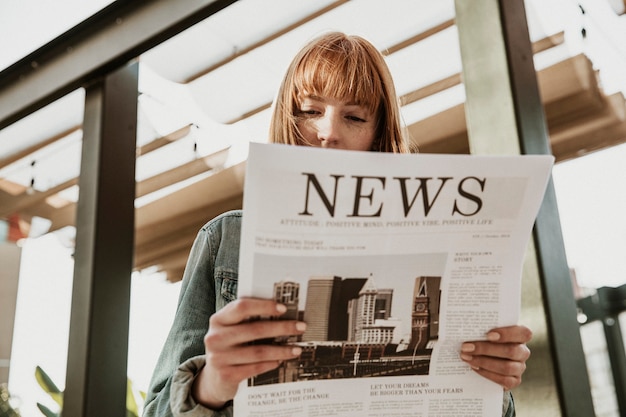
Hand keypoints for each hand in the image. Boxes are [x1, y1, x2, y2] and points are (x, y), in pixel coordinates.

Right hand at [192, 298, 306, 408]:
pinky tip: (280, 360)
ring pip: (258, 351)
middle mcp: (215, 337)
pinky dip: (271, 363)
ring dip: (281, 349)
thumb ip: (247, 320)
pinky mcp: (226, 375)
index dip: (264, 306)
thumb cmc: (229, 347)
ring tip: (296, 349)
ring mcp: (219, 357)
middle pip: (255, 329)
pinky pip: (255, 367)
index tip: (284, 308)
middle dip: (282, 327)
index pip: (241, 307)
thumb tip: (280, 311)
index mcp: (218, 320)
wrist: (213, 379)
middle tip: (300, 327)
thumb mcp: (231, 330)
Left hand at [460, 325, 531, 389]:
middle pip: (511, 351)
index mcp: (520, 336)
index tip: (488, 335)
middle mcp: (522, 352)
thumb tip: (467, 325)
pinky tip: (474, 367)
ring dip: (483, 362)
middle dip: (486, 349)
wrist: (485, 357)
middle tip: (466, 347)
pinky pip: (504, 380)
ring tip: (466, 357)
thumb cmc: (485, 337)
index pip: (523, 333)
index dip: (507, 334)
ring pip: (507, 367)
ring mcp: (520, 367)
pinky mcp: (514, 380)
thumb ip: (482, 327)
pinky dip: (487, 374)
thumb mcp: (486, 330)